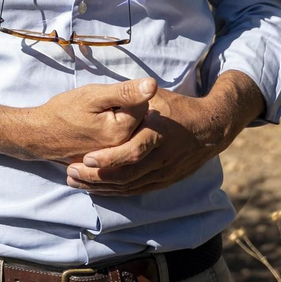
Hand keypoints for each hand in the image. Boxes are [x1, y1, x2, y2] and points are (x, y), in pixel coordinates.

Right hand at [25, 77, 156, 163]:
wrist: (40, 135)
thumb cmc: (65, 111)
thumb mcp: (93, 96)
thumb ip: (125, 91)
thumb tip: (153, 84)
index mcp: (123, 131)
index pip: (144, 104)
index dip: (127, 96)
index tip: (108, 99)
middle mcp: (123, 149)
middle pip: (140, 120)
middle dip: (126, 110)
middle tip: (102, 111)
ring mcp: (117, 159)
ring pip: (131, 131)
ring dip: (120, 122)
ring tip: (98, 122)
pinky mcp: (109, 163)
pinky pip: (122, 144)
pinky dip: (114, 135)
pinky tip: (97, 132)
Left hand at [64, 73, 260, 195]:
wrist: (210, 129)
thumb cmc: (178, 108)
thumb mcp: (157, 98)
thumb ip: (135, 98)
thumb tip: (117, 90)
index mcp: (158, 136)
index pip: (132, 152)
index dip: (109, 159)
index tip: (86, 158)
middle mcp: (161, 159)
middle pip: (126, 176)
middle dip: (96, 177)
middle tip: (70, 173)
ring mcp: (163, 173)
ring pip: (128, 187)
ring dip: (100, 187)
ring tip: (74, 181)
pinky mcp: (162, 181)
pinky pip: (135, 190)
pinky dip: (114, 191)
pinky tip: (96, 188)